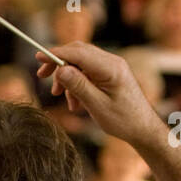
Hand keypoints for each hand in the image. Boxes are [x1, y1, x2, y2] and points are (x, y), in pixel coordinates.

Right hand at [36, 43, 167, 151]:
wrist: (142, 128)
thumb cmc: (123, 120)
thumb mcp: (97, 106)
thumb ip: (79, 86)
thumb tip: (60, 69)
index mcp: (111, 68)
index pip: (78, 53)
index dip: (56, 54)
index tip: (38, 57)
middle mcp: (112, 62)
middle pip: (78, 52)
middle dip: (59, 64)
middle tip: (42, 77)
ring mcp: (111, 67)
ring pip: (80, 62)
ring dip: (67, 77)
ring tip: (60, 97)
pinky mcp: (109, 74)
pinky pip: (87, 72)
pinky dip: (76, 83)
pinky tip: (75, 102)